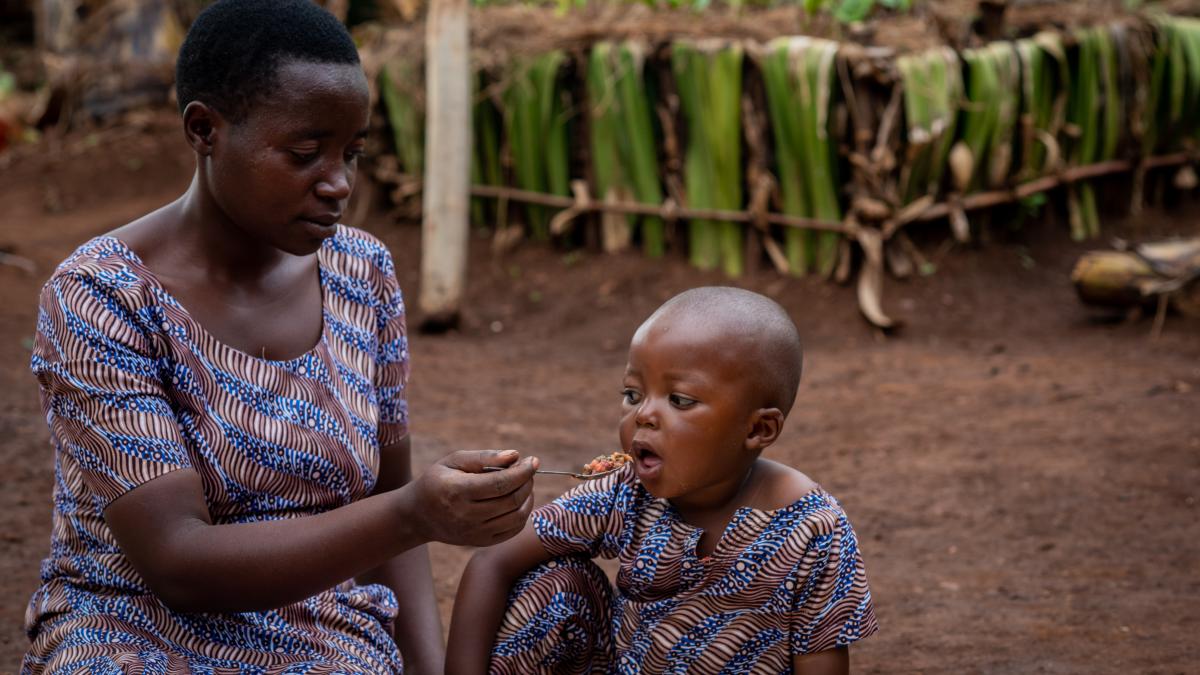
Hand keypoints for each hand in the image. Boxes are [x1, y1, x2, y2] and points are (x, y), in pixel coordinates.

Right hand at [407, 449, 537, 546]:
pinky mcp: (481, 542)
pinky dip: (523, 514)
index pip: (500, 483)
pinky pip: (513, 530)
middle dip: (527, 482)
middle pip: (511, 500)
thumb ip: (484, 457)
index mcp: (458, 491)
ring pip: (517, 517)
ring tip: (524, 483)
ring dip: (528, 497)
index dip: (522, 472)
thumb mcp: (454, 461)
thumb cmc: (439, 480)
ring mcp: (475, 532)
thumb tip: (515, 455)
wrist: (419, 515)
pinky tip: (519, 500)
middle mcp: (466, 515)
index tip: (533, 460)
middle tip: (528, 470)